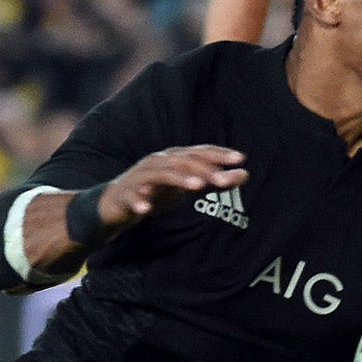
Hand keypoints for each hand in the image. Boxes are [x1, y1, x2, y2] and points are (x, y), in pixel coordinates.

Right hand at [98, 146, 245, 228]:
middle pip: (183, 161)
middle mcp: (157, 161)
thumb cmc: (156, 191)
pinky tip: (146, 209)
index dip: (219, 154)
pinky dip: (139, 200)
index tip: (241, 158)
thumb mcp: (187, 186)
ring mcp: (140, 176)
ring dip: (178, 179)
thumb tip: (244, 174)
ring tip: (197, 186)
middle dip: (205, 169)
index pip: (198, 152)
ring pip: (160, 174)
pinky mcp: (124, 193)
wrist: (117, 203)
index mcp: (173, 158)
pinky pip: (132, 196)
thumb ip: (213, 179)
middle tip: (226, 180)